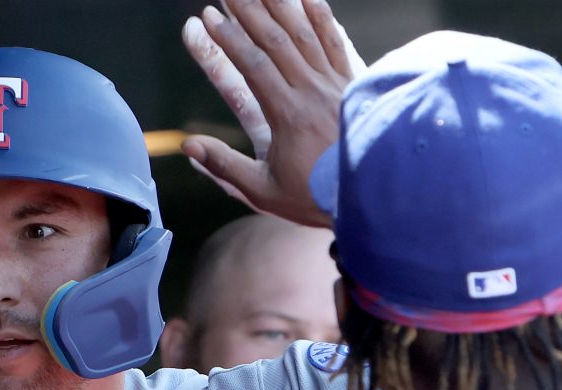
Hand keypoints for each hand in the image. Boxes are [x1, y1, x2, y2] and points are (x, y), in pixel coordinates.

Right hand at [181, 0, 361, 226]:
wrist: (373, 195)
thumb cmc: (315, 197)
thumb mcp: (264, 191)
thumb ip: (224, 166)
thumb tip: (188, 146)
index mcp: (287, 115)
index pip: (253, 66)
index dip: (228, 39)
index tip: (208, 16)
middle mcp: (312, 91)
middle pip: (276, 40)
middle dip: (249, 10)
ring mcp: (335, 83)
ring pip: (305, 33)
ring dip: (280, 5)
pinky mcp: (352, 82)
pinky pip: (335, 41)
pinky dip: (321, 16)